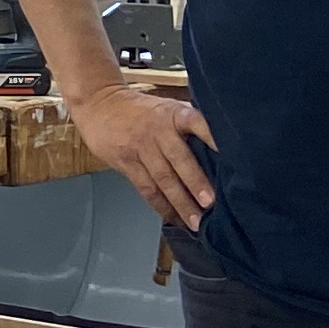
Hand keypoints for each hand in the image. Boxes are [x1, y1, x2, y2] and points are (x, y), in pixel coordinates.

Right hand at [67, 83, 219, 232]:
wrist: (98, 105)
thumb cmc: (140, 109)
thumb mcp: (168, 107)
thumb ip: (191, 123)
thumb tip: (225, 144)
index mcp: (174, 114)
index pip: (197, 123)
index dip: (212, 138)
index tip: (230, 155)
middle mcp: (159, 131)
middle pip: (179, 159)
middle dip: (195, 183)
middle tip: (210, 203)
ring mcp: (142, 149)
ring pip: (163, 179)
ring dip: (180, 202)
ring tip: (195, 222)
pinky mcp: (127, 164)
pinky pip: (146, 188)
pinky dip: (161, 206)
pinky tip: (174, 219)